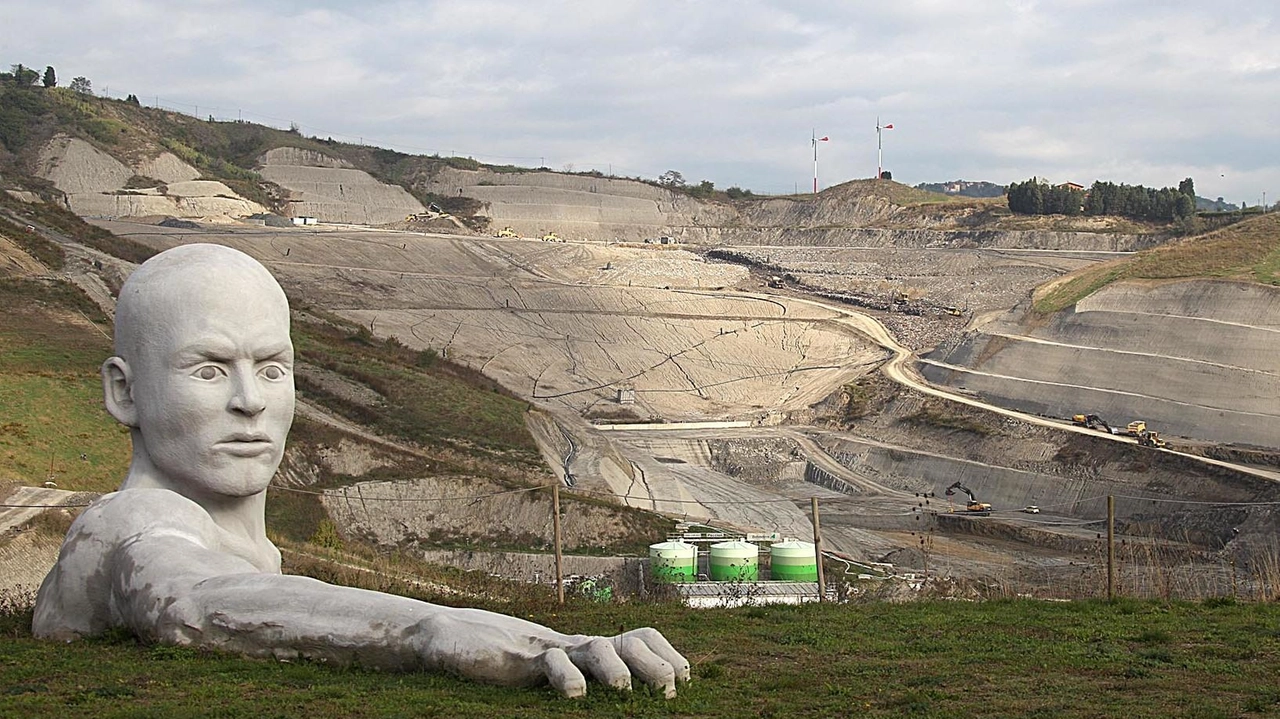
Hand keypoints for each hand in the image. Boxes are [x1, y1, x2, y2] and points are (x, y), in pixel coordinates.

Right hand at [412, 611, 690, 697]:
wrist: (443, 639)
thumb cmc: (494, 660)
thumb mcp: (539, 669)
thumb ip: (565, 674)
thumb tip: (593, 690)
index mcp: (583, 651)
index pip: (637, 639)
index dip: (666, 653)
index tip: (685, 678)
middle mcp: (573, 648)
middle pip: (630, 644)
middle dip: (657, 662)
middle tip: (670, 687)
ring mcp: (549, 651)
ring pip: (599, 649)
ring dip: (618, 668)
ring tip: (621, 690)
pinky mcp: (521, 659)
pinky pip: (553, 663)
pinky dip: (568, 678)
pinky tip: (573, 695)